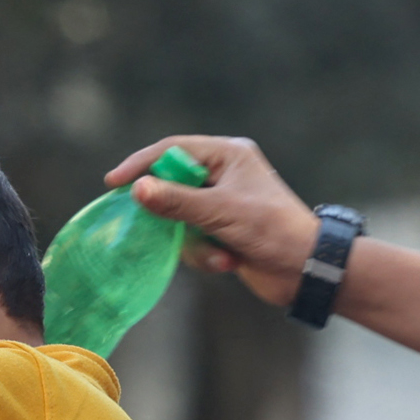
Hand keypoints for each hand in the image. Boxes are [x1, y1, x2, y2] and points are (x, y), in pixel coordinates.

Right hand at [103, 133, 319, 312]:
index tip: (114, 183)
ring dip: (195, 243)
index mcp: (228, 155)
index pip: (173, 150)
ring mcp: (221, 203)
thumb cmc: (270, 230)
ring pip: (179, 218)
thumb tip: (137, 189)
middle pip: (172, 185)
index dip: (141, 164)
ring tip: (220, 253)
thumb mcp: (221, 213)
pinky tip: (229, 262)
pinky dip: (206, 255)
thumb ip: (176, 201)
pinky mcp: (222, 230)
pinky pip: (193, 239)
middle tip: (148, 226)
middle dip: (170, 214)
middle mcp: (223, 174)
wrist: (305, 269)